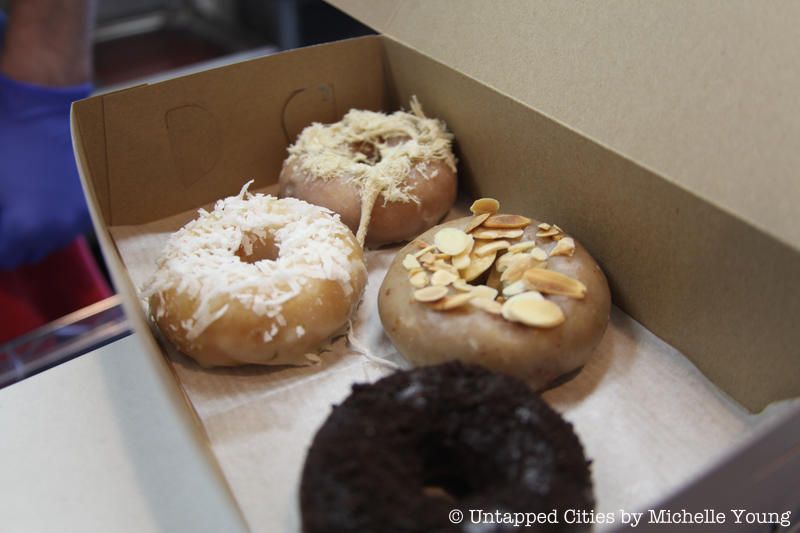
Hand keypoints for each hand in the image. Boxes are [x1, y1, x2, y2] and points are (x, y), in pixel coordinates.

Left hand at [0, 74, 92, 268]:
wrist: (47, 107)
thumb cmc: (9, 136)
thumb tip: (1, 228)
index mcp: (25, 226)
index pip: (3, 256)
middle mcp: (57, 229)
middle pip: (28, 254)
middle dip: (11, 240)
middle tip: (4, 221)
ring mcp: (79, 217)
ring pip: (52, 241)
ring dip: (36, 231)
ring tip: (25, 204)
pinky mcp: (94, 204)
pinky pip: (71, 225)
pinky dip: (57, 218)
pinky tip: (47, 197)